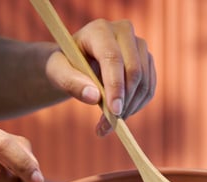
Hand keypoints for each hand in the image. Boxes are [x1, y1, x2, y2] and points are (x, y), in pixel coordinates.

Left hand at [46, 18, 155, 135]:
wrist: (77, 63)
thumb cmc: (65, 66)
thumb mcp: (57, 72)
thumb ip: (70, 82)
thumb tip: (93, 96)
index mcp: (100, 30)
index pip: (113, 58)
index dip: (116, 86)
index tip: (114, 112)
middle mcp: (124, 32)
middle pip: (134, 71)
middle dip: (124, 102)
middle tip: (108, 126)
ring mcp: (139, 46)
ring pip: (144, 83)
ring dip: (129, 109)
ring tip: (109, 124)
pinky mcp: (147, 62)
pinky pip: (149, 90)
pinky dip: (136, 107)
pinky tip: (119, 115)